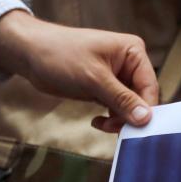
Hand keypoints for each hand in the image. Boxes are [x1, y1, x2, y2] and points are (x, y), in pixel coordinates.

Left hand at [0, 10, 157, 132]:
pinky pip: (117, 108)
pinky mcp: (105, 88)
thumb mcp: (94, 78)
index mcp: (133, 52)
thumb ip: (122, 99)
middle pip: (142, 99)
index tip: (136, 129)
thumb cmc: (60, 55)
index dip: (146, 109)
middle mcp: (129, 64)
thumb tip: (146, 118)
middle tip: (114, 129)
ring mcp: (118, 77)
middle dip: (130, 116)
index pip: (150, 86)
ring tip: (103, 125)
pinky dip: (111, 118)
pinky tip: (98, 122)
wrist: (30, 53)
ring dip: (119, 120)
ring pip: (130, 107)